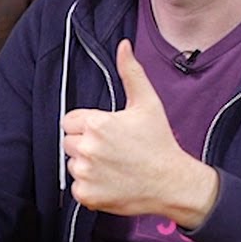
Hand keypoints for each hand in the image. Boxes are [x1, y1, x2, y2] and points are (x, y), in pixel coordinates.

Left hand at [60, 40, 217, 227]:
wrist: (172, 182)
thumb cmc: (159, 142)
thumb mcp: (147, 103)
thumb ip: (131, 72)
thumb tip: (123, 45)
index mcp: (96, 124)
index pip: (69, 121)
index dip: (86, 125)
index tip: (106, 133)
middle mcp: (87, 148)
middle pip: (68, 142)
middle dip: (85, 144)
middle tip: (112, 150)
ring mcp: (86, 173)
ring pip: (72, 164)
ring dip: (86, 166)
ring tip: (113, 166)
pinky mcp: (86, 195)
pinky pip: (76, 187)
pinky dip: (89, 187)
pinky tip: (111, 182)